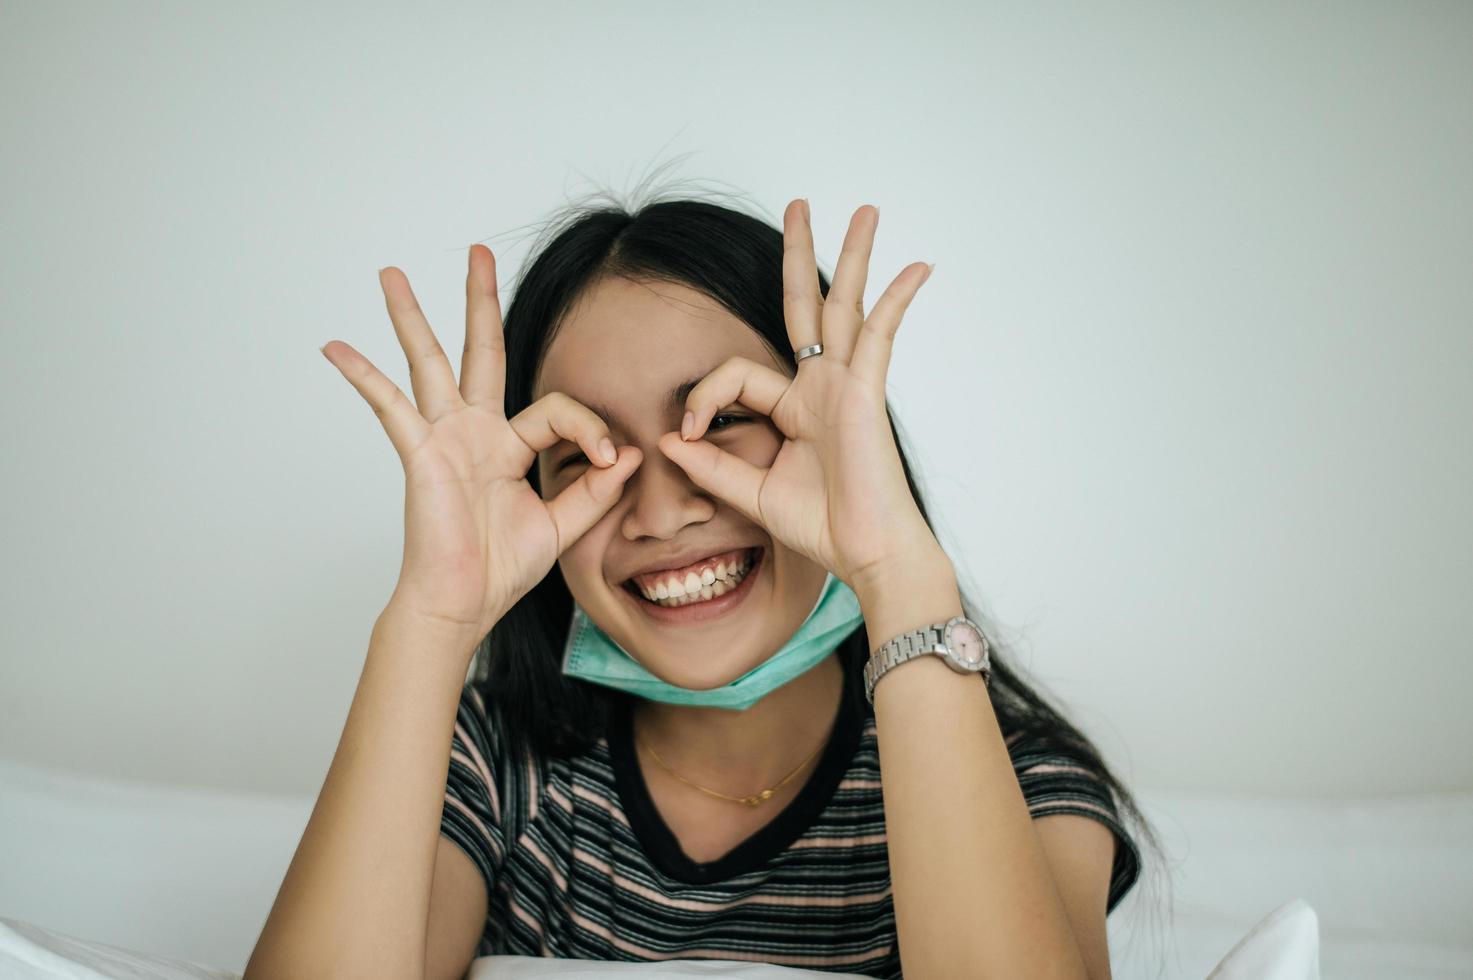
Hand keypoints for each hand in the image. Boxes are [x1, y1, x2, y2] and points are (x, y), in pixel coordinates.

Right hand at [321, 246, 641, 640]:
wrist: (463, 604)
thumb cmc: (502, 569)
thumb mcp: (562, 525)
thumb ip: (595, 489)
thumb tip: (631, 452)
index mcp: (508, 447)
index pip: (555, 410)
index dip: (589, 428)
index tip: (609, 460)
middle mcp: (474, 432)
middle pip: (480, 350)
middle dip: (480, 300)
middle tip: (478, 250)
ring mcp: (443, 438)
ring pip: (429, 362)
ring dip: (411, 315)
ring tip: (391, 272)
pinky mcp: (420, 453)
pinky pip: (390, 407)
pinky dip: (363, 377)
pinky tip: (336, 347)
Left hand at [657, 200, 944, 597]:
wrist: (866, 554)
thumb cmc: (823, 528)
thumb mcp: (751, 493)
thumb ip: (712, 466)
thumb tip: (666, 441)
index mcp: (794, 409)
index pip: (737, 373)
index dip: (702, 397)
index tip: (682, 435)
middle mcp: (821, 388)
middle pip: (807, 307)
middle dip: (799, 254)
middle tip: (798, 205)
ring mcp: (846, 386)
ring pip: (846, 306)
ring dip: (853, 256)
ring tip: (866, 210)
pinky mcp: (866, 394)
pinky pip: (879, 336)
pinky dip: (896, 300)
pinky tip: (917, 267)